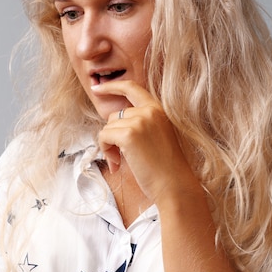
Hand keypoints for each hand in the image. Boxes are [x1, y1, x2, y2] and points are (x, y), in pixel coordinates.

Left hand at [92, 80, 198, 205]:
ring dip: (109, 146)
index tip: (97, 88)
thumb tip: (112, 121)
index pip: (131, 87)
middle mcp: (149, 111)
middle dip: (112, 135)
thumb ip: (140, 122)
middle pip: (115, 116)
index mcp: (158, 110)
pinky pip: (104, 136)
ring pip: (108, 128)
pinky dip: (106, 151)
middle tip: (120, 156)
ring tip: (122, 161)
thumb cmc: (164, 168)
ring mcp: (139, 121)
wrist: (174, 186)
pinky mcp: (129, 134)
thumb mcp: (156, 135)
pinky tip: (118, 164)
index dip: (111, 86)